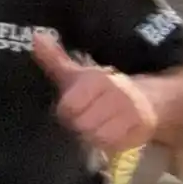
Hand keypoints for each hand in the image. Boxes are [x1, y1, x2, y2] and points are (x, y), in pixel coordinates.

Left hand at [32, 33, 156, 153]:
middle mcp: (117, 94)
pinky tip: (105, 135)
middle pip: (82, 124)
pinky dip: (106, 144)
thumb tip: (35, 37)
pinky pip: (113, 146)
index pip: (69, 106)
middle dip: (76, 125)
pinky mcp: (141, 131)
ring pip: (97, 137)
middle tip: (78, 121)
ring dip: (90, 136)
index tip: (67, 110)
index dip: (64, 112)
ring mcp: (131, 114)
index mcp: (98, 79)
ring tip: (91, 128)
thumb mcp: (77, 72)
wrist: (147, 99)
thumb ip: (54, 58)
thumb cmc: (101, 88)